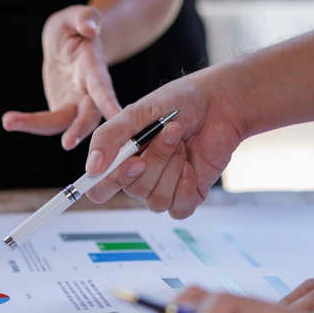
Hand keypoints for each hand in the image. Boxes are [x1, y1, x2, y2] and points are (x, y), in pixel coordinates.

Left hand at [2, 6, 122, 149]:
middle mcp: (89, 92)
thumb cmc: (76, 27)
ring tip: (9, 122)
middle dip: (80, 130)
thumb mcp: (77, 16)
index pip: (104, 86)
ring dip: (37, 126)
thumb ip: (85, 17)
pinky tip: (9, 121)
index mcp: (96, 70)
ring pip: (62, 123)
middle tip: (67, 144)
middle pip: (89, 116)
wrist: (69, 42)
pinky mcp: (61, 109)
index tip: (116, 116)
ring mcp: (75, 104)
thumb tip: (90, 26)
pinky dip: (28, 123)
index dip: (109, 101)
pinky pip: (46, 122)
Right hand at [82, 71, 243, 217]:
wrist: (220, 103)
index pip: (98, 188)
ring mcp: (163, 188)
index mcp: (121, 159)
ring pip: (156, 200)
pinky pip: (178, 209)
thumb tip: (92, 168)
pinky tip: (191, 165)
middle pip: (132, 191)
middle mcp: (139, 177)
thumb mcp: (137, 112)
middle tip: (168, 134)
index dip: (108, 183)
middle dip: (154, 161)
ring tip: (182, 143)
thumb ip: (109, 137)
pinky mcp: (187, 196)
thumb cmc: (179, 103)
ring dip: (171, 168)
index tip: (132, 161)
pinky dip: (185, 187)